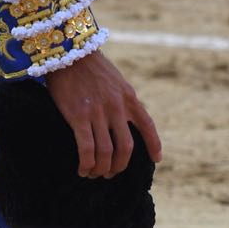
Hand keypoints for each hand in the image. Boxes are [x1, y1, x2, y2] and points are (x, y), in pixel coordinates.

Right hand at [45, 51, 161, 178]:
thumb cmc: (91, 67)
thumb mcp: (116, 82)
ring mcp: (99, 113)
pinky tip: (82, 170)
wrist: (71, 53)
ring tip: (94, 174)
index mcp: (130, 98)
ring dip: (101, 169)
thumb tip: (123, 119)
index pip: (148, 125)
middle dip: (120, 165)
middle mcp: (118, 107)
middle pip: (126, 148)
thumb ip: (122, 100)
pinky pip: (87, 148)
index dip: (154, 144)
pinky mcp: (79, 116)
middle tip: (110, 173)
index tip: (157, 159)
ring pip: (106, 152)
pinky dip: (86, 163)